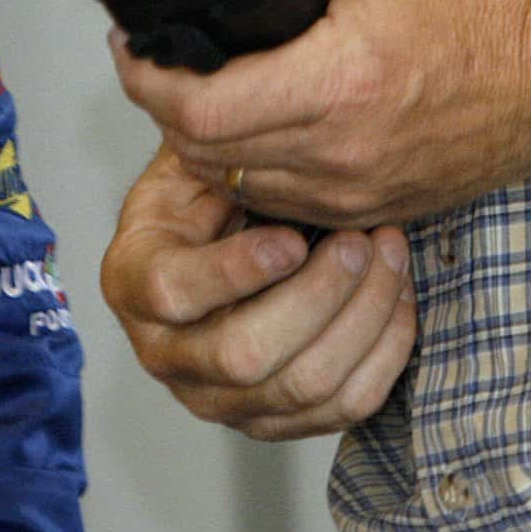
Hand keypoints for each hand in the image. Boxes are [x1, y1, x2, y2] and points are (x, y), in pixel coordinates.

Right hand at [100, 138, 415, 439]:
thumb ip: (204, 147)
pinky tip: (398, 299)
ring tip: (389, 256)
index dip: (235, 271)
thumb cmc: (205, 197)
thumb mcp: (188, 162)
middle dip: (318, 297)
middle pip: (244, 355)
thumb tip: (226, 110)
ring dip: (362, 320)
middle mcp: (165, 354)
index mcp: (132, 282)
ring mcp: (218, 399)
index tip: (291, 238)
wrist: (217, 247)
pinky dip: (383, 354)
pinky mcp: (272, 421)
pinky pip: (343, 408)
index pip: (174, 292)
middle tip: (361, 241)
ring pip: (303, 387)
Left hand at [112, 0, 530, 226]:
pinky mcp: (376, 210)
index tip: (133, 49)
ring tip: (206, 91)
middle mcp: (342, 150)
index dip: (146, 80)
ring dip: (205, 144)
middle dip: (164, 107)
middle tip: (161, 63)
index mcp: (338, 80)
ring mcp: (359, 191)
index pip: (199, 110)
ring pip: (237, 186)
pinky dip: (255, 170)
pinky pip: (284, 203)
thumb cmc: (491, 8)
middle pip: (203, 155)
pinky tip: (259, 128)